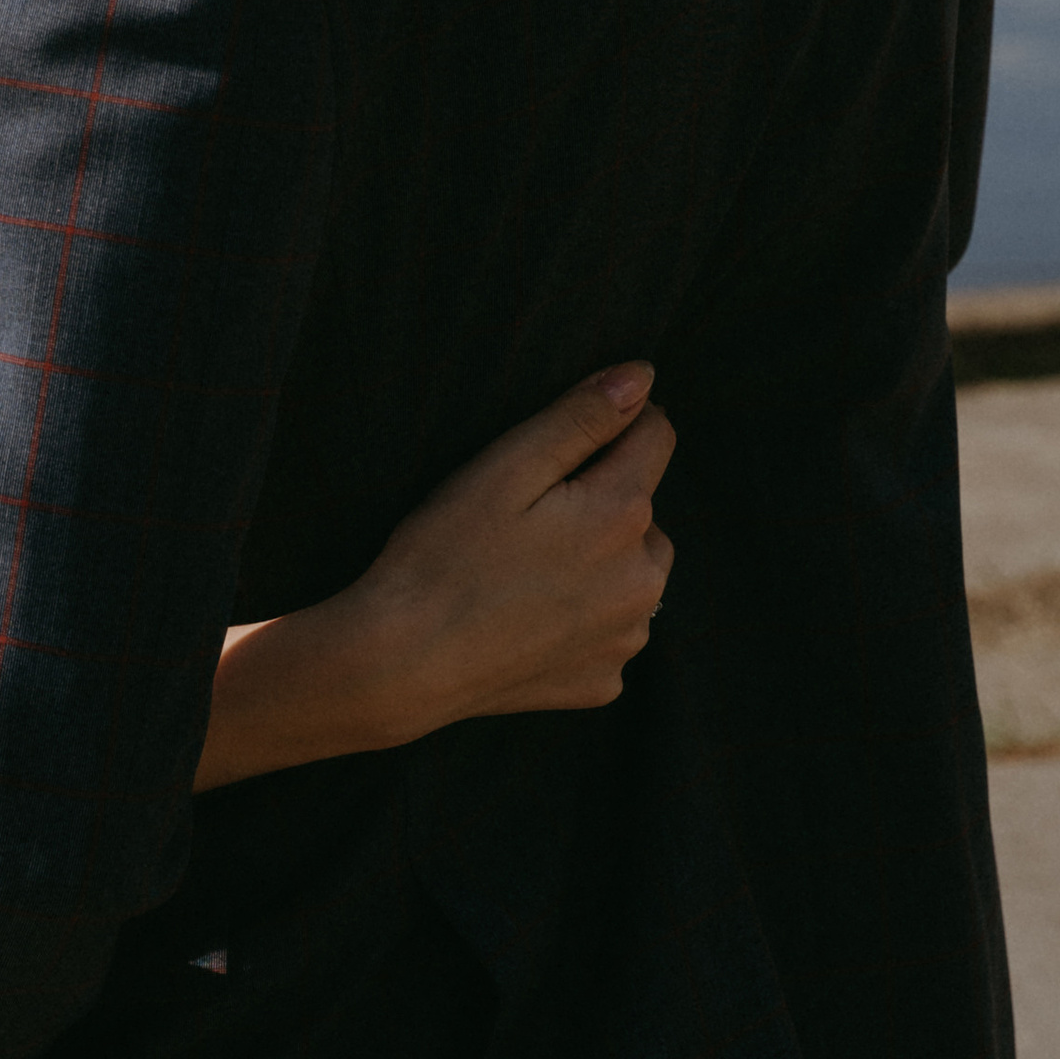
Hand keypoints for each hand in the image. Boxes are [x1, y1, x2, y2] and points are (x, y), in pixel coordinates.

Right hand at [350, 366, 674, 734]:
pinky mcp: (604, 682)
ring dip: (601, 561)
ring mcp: (626, 638)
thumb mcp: (506, 467)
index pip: (654, 437)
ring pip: (633, 573)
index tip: (564, 439)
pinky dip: (583, 617)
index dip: (614, 422)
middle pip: (644, 510)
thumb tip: (643, 376)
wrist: (405, 664)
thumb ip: (581, 418)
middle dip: (603, 500)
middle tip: (527, 515)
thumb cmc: (445, 554)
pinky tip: (527, 615)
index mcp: (622, 514)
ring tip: (526, 566)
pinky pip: (609, 629)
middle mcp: (644, 580)